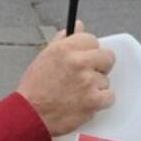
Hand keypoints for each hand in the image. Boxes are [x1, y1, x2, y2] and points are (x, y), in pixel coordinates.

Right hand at [15, 22, 115, 136]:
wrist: (31, 114)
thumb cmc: (35, 87)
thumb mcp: (45, 56)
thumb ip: (64, 39)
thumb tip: (79, 26)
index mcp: (65, 48)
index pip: (92, 39)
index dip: (89, 50)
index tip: (86, 57)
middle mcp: (78, 62)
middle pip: (107, 56)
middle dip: (101, 65)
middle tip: (89, 73)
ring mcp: (88, 82)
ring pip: (106, 80)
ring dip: (96, 86)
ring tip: (78, 92)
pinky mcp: (93, 101)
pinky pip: (109, 97)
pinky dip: (99, 102)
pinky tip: (85, 102)